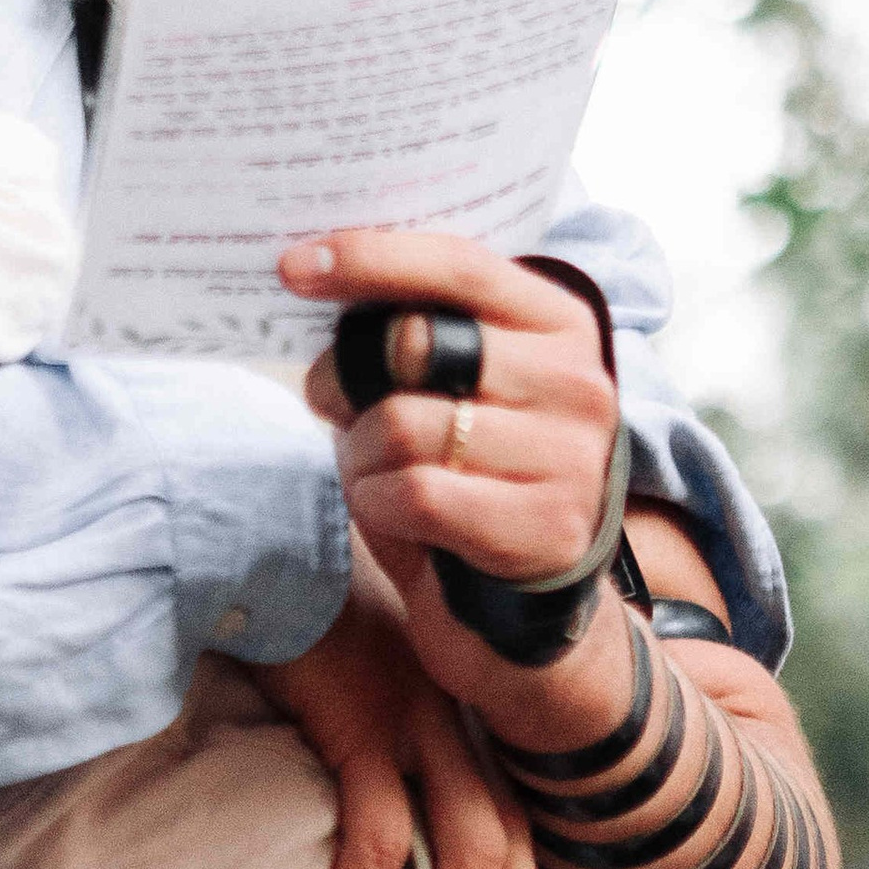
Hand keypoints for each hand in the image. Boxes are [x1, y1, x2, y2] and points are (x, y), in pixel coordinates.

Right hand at [251, 561, 540, 868]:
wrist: (264, 533)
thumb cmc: (302, 606)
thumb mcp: (366, 672)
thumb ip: (384, 732)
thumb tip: (365, 820)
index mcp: (463, 711)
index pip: (523, 822)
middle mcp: (459, 718)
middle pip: (516, 847)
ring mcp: (418, 718)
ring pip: (468, 849)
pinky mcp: (362, 720)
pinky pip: (379, 834)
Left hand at [283, 230, 618, 702]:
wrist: (525, 610)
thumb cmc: (470, 477)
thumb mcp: (449, 389)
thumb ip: (408, 335)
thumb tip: (314, 282)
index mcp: (557, 322)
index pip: (456, 265)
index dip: (369, 258)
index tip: (292, 265)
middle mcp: (576, 379)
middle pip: (416, 342)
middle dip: (345, 376)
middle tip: (331, 405)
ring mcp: (570, 454)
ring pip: (404, 423)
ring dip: (360, 455)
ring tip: (375, 474)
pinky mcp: (546, 527)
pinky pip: (414, 493)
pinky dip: (376, 503)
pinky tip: (393, 514)